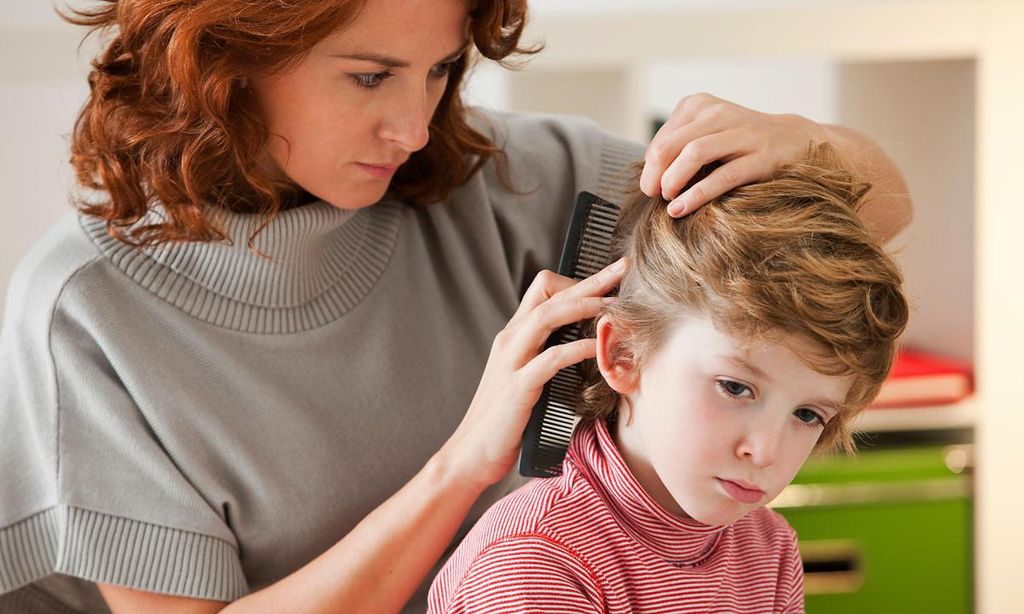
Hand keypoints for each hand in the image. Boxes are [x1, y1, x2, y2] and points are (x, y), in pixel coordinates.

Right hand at [441, 258, 626, 488]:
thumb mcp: (524, 378)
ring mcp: (512, 361)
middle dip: (590, 280)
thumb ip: (543, 357)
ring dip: (585, 305)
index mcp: (513, 336)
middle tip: (622, 268)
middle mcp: (510, 340)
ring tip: (616, 305)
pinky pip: (551, 358)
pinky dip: (578, 348)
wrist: (471, 453)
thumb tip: (578, 345)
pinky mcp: (518, 387)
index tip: (607, 284)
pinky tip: (599, 346)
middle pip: (550, 294)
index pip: (543, 289)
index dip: (577, 282)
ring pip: (548, 316)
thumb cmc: (503, 420)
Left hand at [640, 92, 829, 216]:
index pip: (661, 139)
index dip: (650, 167)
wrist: (796, 139)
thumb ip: (678, 147)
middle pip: (670, 146)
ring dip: (673, 182)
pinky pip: (721, 177)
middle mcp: (718, 113)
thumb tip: (648, 177)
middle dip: (655, 176)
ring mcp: (742, 133)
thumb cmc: (739, 143)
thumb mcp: (706, 134)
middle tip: (653, 197)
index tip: (650, 188)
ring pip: (693, 155)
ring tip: (668, 201)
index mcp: (699, 105)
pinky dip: (696, 195)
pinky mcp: (761, 157)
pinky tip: (681, 209)